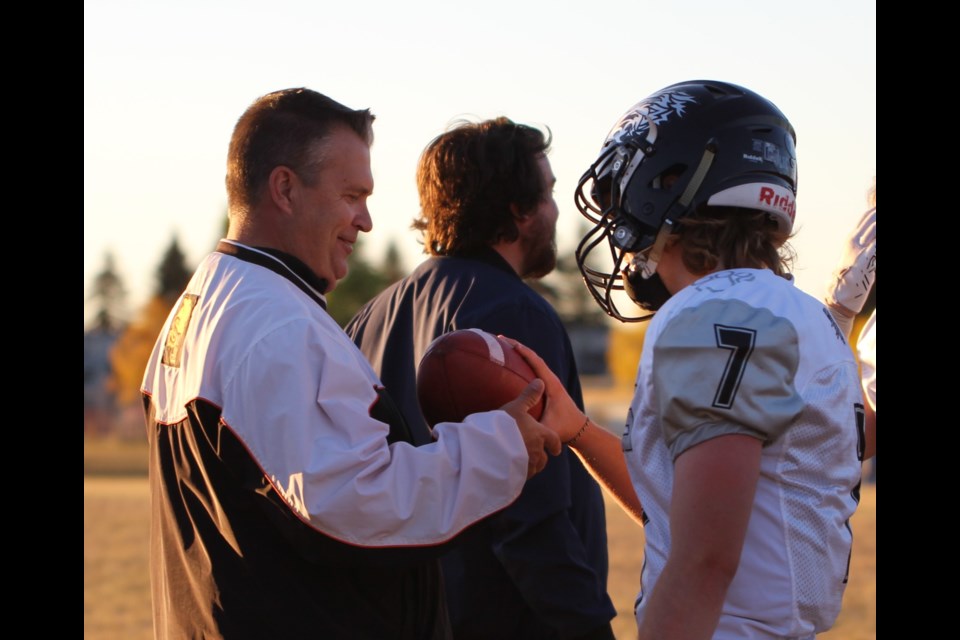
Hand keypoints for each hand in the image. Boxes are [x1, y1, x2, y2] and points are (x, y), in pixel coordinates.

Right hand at [501, 337, 587, 442]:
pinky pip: (534, 369)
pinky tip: (511, 362)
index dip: (523, 352)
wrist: (579, 429)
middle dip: (517, 347)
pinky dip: (523, 361)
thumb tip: (517, 425)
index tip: (508, 343)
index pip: (537, 363)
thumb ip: (536, 428)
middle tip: (500, 339)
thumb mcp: (548, 429)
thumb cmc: (565, 429)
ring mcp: (550, 382)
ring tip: (502, 346)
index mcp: (552, 385)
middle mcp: (551, 380)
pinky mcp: (547, 386)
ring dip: (520, 352)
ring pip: (533, 362)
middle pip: (533, 358)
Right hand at [501, 379, 560, 477]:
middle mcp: (537, 452)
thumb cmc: (504, 427)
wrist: (490, 449)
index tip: (556, 449)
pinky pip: (521, 476)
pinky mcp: (517, 476)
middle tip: (537, 456)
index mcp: (540, 435)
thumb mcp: (516, 407)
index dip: (555, 445)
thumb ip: (529, 396)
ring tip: (523, 464)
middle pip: (544, 458)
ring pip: (533, 468)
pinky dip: (519, 474)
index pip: (553, 441)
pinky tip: (511, 471)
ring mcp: (527, 466)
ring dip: (531, 466)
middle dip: (542, 457)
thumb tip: (540, 381)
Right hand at [824, 206, 875, 335]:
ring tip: (880, 222)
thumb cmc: (848, 277)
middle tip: (879, 209)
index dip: (873, 212)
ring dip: (878, 225)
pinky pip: (876, 244)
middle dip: (877, 216)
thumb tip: (870, 238)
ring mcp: (861, 249)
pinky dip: (878, 240)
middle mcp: (854, 241)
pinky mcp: (868, 258)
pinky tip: (878, 242)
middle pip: (871, 221)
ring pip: (874, 230)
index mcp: (850, 239)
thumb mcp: (851, 256)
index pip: (864, 218)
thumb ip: (860, 246)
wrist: (841, 293)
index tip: (877, 208)